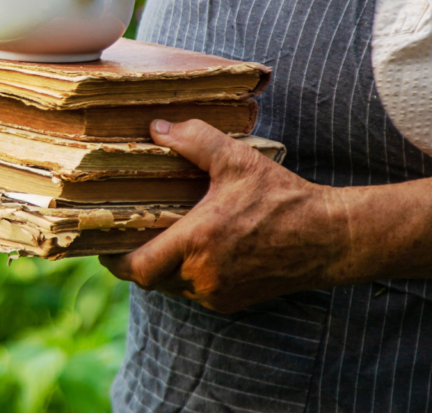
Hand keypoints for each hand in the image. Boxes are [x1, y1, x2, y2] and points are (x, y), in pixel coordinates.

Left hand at [99, 119, 358, 312]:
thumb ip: (194, 140)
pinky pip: (195, 292)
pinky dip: (186, 275)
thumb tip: (157, 128)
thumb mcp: (237, 160)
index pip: (137, 268)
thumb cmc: (283, 198)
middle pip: (149, 279)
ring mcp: (218, 294)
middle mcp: (203, 276)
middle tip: (127, 238)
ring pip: (172, 287)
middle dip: (136, 260)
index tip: (102, 246)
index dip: (114, 260)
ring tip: (159, 239)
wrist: (329, 238)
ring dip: (162, 267)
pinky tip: (193, 251)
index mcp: (197, 243)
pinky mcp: (233, 302)